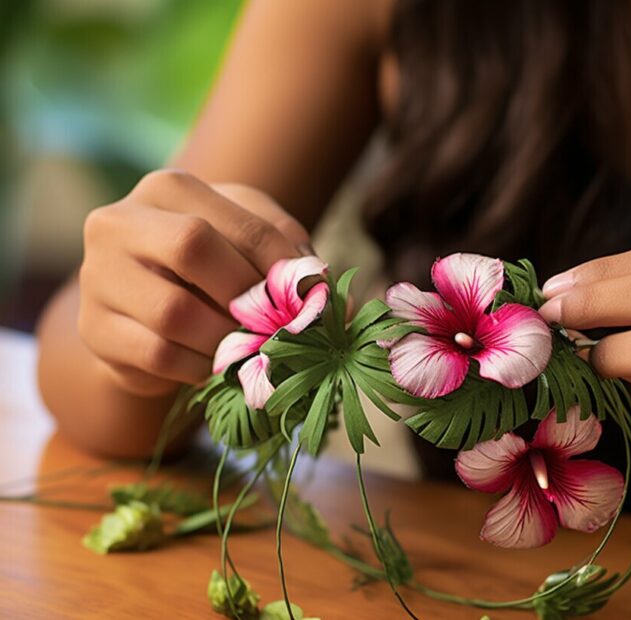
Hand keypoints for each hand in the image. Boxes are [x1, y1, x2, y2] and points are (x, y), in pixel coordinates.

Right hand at [78, 169, 311, 396]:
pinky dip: (199, 367)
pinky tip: (214, 363)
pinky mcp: (94, 330)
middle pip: (193, 248)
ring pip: (174, 312)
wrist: (151, 310)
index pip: (242, 224)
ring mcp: (98, 276)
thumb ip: (295, 260)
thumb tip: (334, 303)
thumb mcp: (255, 244)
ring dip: (227, 339)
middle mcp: (120, 222)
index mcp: (169, 188)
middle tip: (278, 324)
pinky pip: (158, 355)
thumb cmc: (217, 266)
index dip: (285, 268)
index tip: (311, 298)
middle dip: (248, 295)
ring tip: (250, 347)